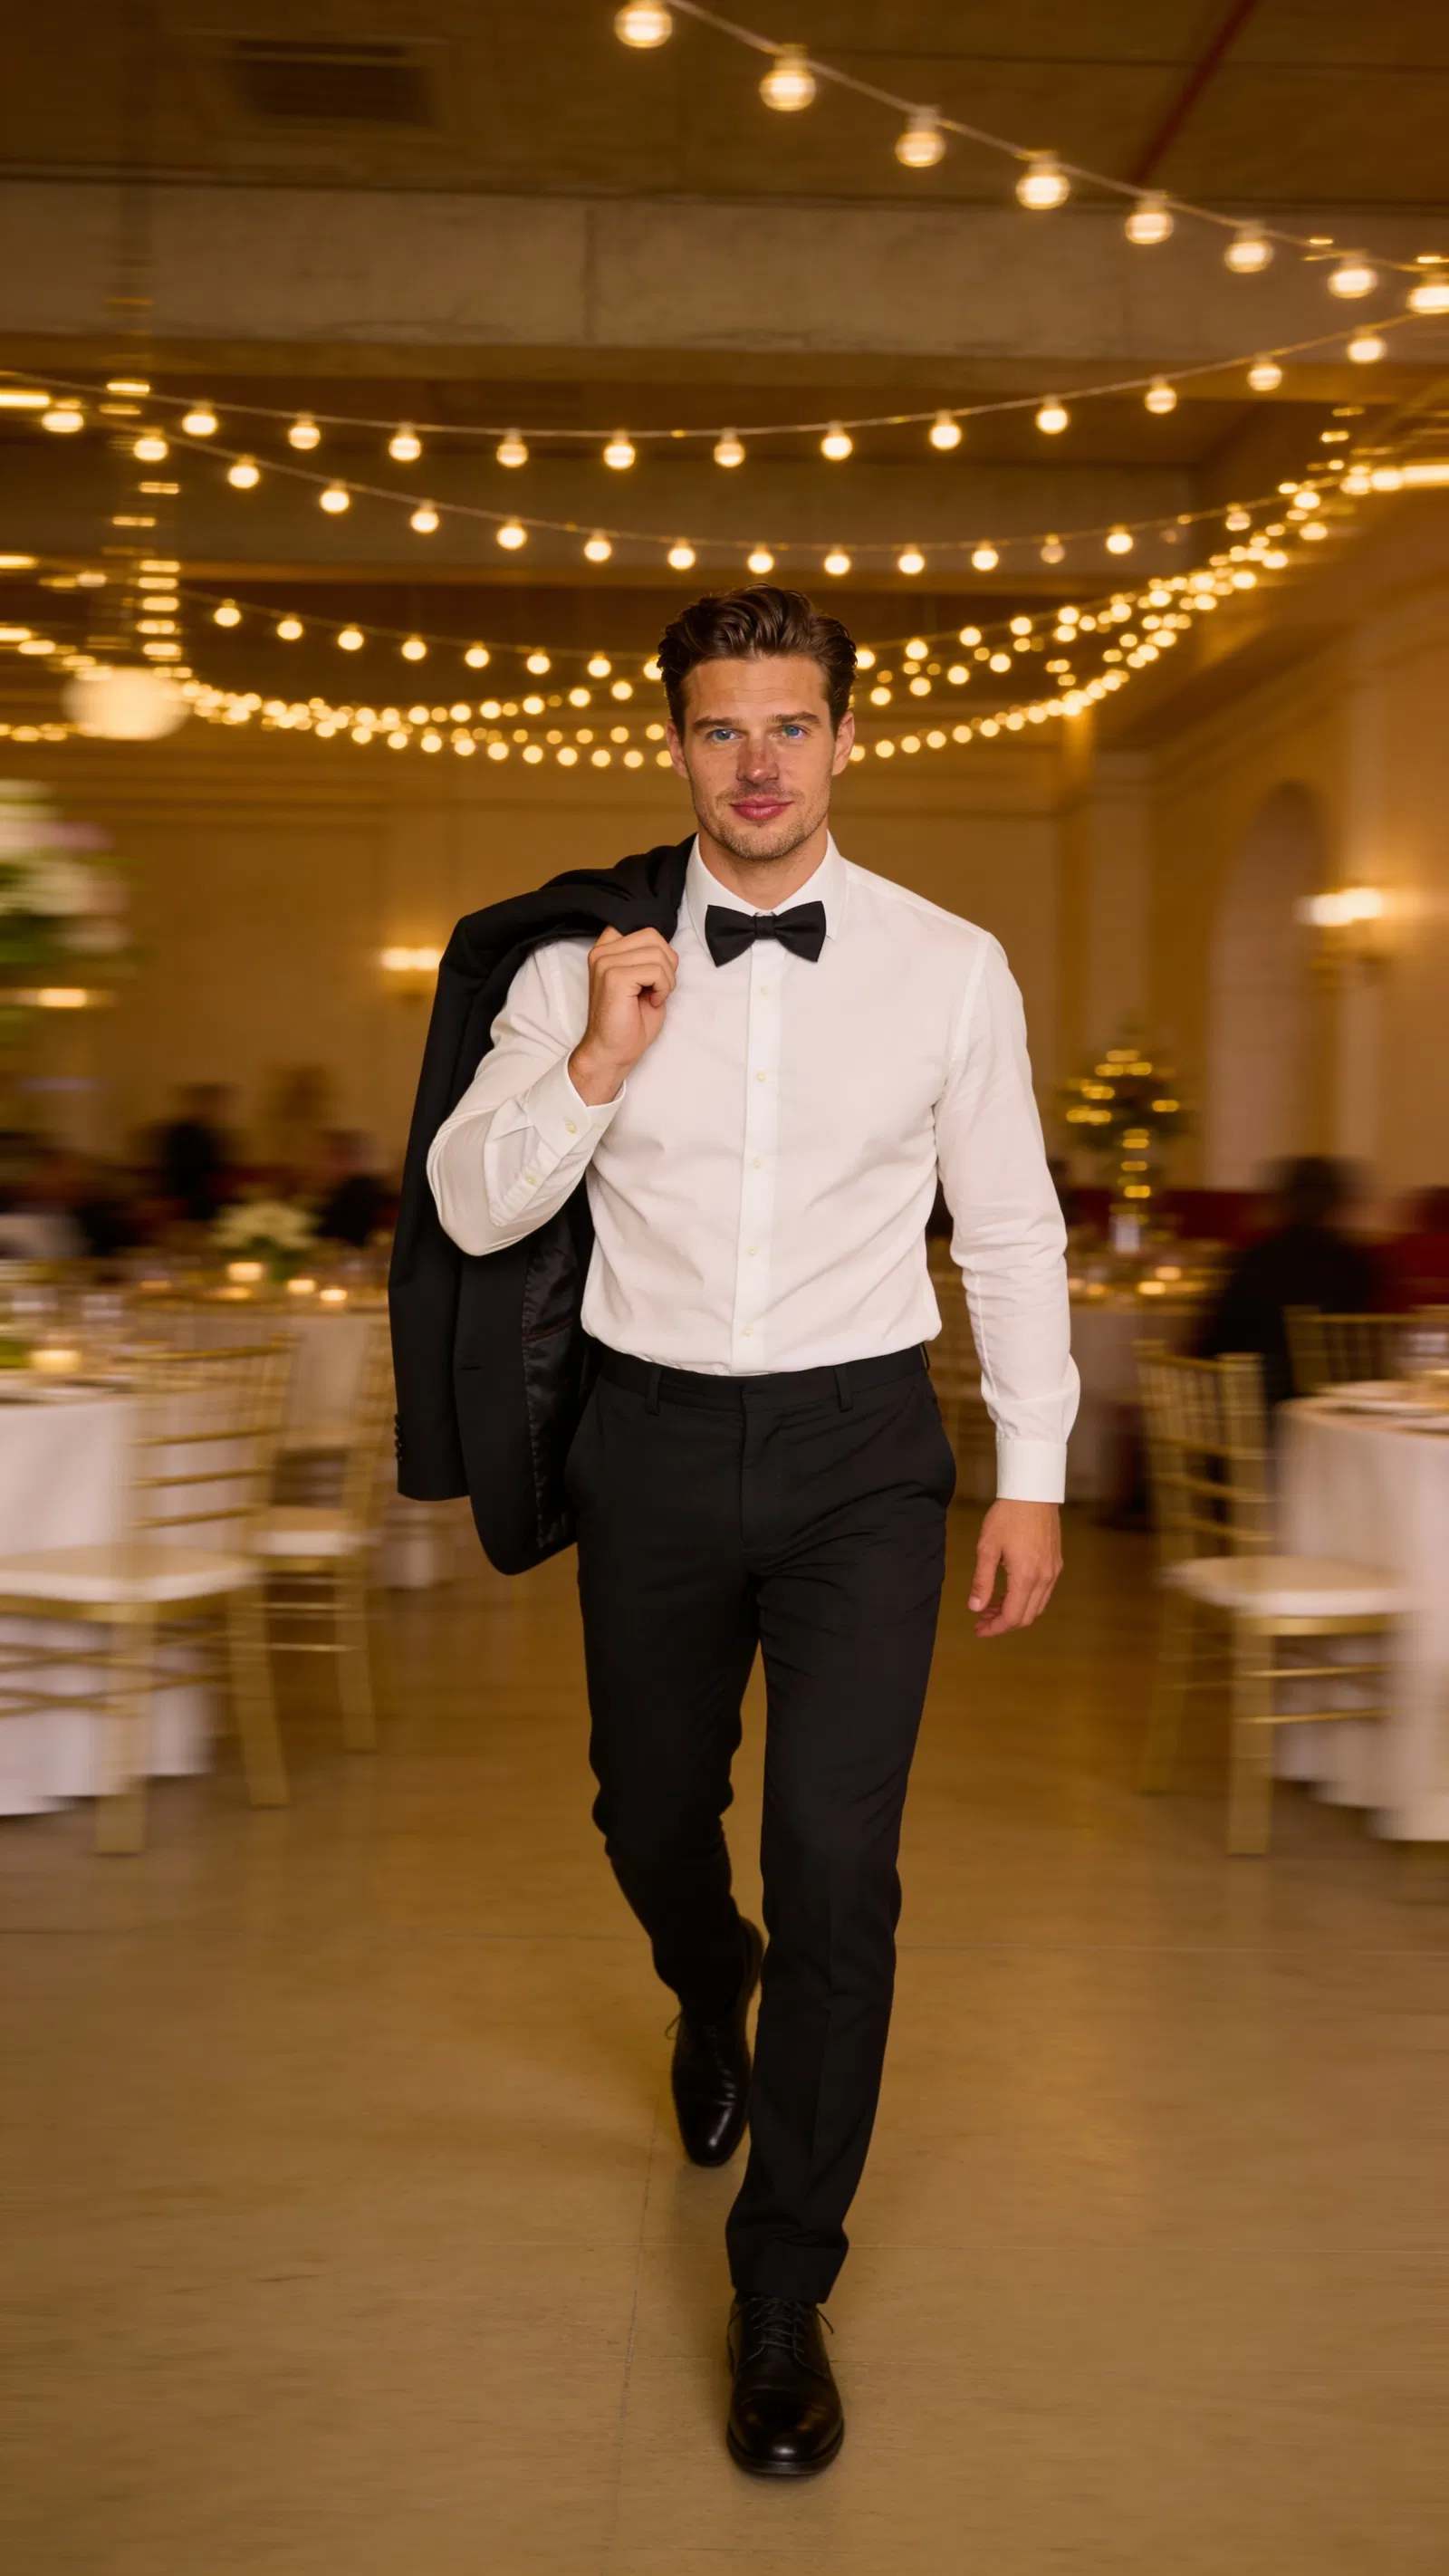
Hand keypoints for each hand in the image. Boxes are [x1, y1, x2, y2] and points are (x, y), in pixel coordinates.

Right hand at [568, 925, 678, 1103]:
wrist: (613, 1051)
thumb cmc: (629, 1021)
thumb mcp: (642, 980)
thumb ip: (648, 957)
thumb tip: (666, 946)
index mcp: (606, 949)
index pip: (646, 930)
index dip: (660, 952)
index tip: (654, 976)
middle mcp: (602, 952)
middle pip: (653, 936)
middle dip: (667, 964)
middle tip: (659, 988)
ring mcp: (606, 963)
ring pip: (657, 953)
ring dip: (666, 979)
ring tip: (654, 996)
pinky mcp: (614, 977)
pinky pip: (655, 970)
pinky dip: (663, 988)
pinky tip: (651, 1001)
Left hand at [968, 1500, 1061, 1639]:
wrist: (1033, 1492)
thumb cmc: (1008, 1516)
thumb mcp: (987, 1548)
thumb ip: (982, 1581)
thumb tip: (975, 1608)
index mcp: (1026, 1577)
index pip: (1012, 1617)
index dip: (994, 1628)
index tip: (978, 1629)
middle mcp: (1044, 1579)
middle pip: (1026, 1617)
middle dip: (1003, 1623)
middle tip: (981, 1619)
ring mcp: (1053, 1572)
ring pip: (1037, 1607)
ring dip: (1015, 1612)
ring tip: (992, 1606)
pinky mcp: (1056, 1563)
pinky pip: (1043, 1593)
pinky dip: (1026, 1600)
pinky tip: (1009, 1591)